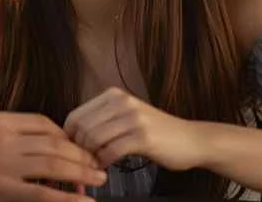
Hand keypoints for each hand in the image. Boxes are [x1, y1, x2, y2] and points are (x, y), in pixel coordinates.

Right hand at [0, 104, 106, 200]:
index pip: (42, 122)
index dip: (63, 133)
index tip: (73, 142)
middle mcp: (5, 140)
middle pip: (55, 143)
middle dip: (80, 153)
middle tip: (97, 161)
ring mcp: (4, 166)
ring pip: (54, 166)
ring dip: (81, 173)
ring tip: (98, 179)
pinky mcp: (1, 190)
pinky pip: (41, 194)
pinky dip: (65, 199)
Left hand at [64, 87, 205, 171]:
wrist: (192, 140)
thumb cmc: (157, 133)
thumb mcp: (127, 117)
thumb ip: (102, 121)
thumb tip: (71, 136)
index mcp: (114, 95)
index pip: (75, 115)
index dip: (69, 137)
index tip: (72, 152)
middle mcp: (122, 102)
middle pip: (81, 128)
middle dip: (78, 150)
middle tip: (83, 163)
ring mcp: (133, 118)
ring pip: (93, 139)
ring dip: (90, 158)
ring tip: (96, 165)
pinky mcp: (143, 137)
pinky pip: (110, 151)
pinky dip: (104, 162)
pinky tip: (108, 166)